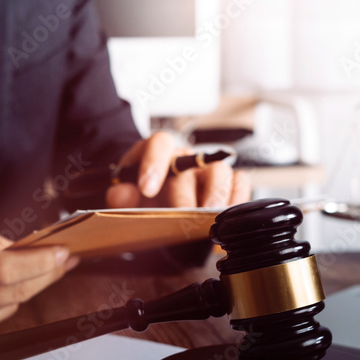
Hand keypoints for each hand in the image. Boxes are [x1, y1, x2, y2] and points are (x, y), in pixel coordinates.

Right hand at [0, 217, 78, 348]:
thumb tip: (24, 250)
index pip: (5, 271)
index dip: (41, 263)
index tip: (63, 252)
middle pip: (13, 294)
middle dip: (45, 274)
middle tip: (64, 258)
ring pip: (5, 311)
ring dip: (26, 291)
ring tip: (40, 269)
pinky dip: (0, 306)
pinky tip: (4, 290)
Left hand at [105, 132, 250, 208]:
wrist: (159, 200)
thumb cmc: (145, 194)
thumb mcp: (127, 194)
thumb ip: (120, 194)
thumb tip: (119, 194)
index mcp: (159, 152)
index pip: (160, 144)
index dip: (153, 164)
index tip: (146, 188)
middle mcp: (186, 159)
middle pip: (193, 164)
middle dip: (186, 192)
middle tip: (181, 213)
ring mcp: (209, 170)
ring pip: (220, 171)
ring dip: (216, 195)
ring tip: (209, 216)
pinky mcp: (228, 184)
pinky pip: (240, 182)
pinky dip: (237, 198)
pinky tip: (228, 216)